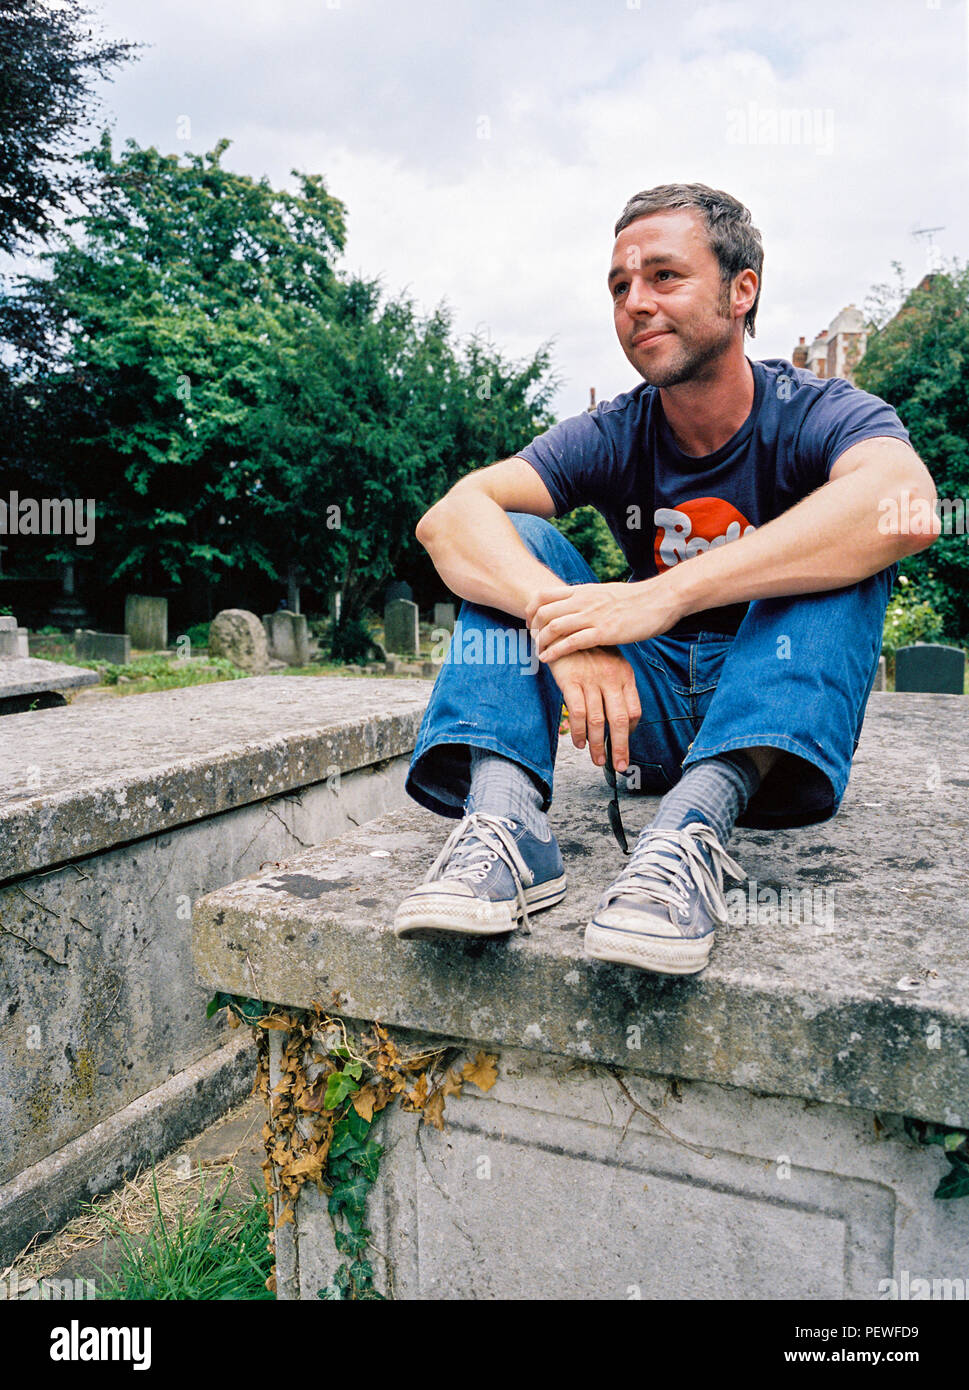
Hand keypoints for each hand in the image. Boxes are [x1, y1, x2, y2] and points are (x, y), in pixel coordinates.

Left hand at [525, 577, 682, 662]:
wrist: (662, 599)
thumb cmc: (638, 599)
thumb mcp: (607, 593)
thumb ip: (590, 599)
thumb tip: (580, 605)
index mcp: (583, 590)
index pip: (544, 594)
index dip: (531, 608)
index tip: (531, 622)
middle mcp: (583, 601)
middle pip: (543, 611)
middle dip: (533, 628)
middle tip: (533, 640)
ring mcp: (593, 616)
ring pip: (554, 627)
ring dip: (541, 642)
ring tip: (538, 653)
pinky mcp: (603, 632)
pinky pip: (571, 642)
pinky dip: (555, 651)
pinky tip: (548, 659)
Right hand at [547, 646, 640, 771]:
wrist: (562, 627)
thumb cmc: (586, 648)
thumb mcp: (609, 662)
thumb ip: (616, 686)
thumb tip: (621, 716)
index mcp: (624, 674)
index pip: (634, 710)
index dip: (630, 732)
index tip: (624, 745)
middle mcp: (611, 678)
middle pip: (619, 720)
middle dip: (620, 747)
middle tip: (619, 765)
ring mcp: (591, 679)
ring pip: (598, 720)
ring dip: (597, 744)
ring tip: (597, 759)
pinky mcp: (571, 681)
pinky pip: (578, 712)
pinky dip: (579, 731)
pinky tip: (578, 742)